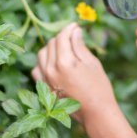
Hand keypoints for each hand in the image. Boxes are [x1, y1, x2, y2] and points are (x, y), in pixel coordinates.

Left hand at [31, 23, 136, 137]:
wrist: (96, 112)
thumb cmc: (99, 87)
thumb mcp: (92, 63)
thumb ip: (79, 46)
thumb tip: (75, 30)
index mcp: (64, 62)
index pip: (61, 37)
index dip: (68, 28)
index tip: (75, 25)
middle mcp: (51, 70)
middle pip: (51, 44)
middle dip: (61, 36)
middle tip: (72, 35)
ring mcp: (46, 80)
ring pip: (42, 54)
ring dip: (52, 47)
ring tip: (64, 47)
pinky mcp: (45, 88)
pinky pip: (37, 69)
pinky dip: (43, 62)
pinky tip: (53, 62)